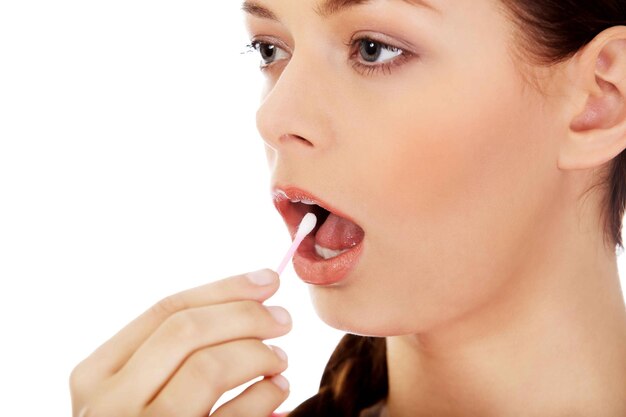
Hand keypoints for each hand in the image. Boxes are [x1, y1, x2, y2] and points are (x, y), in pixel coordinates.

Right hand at [70, 269, 290, 416]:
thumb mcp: (139, 388)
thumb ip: (176, 347)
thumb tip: (255, 293)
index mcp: (96, 374)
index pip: (166, 309)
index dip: (224, 289)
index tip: (267, 280)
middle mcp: (110, 405)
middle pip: (187, 330)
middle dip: (245, 315)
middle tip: (283, 319)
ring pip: (209, 366)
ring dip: (259, 353)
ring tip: (280, 360)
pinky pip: (233, 416)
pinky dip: (265, 394)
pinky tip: (277, 390)